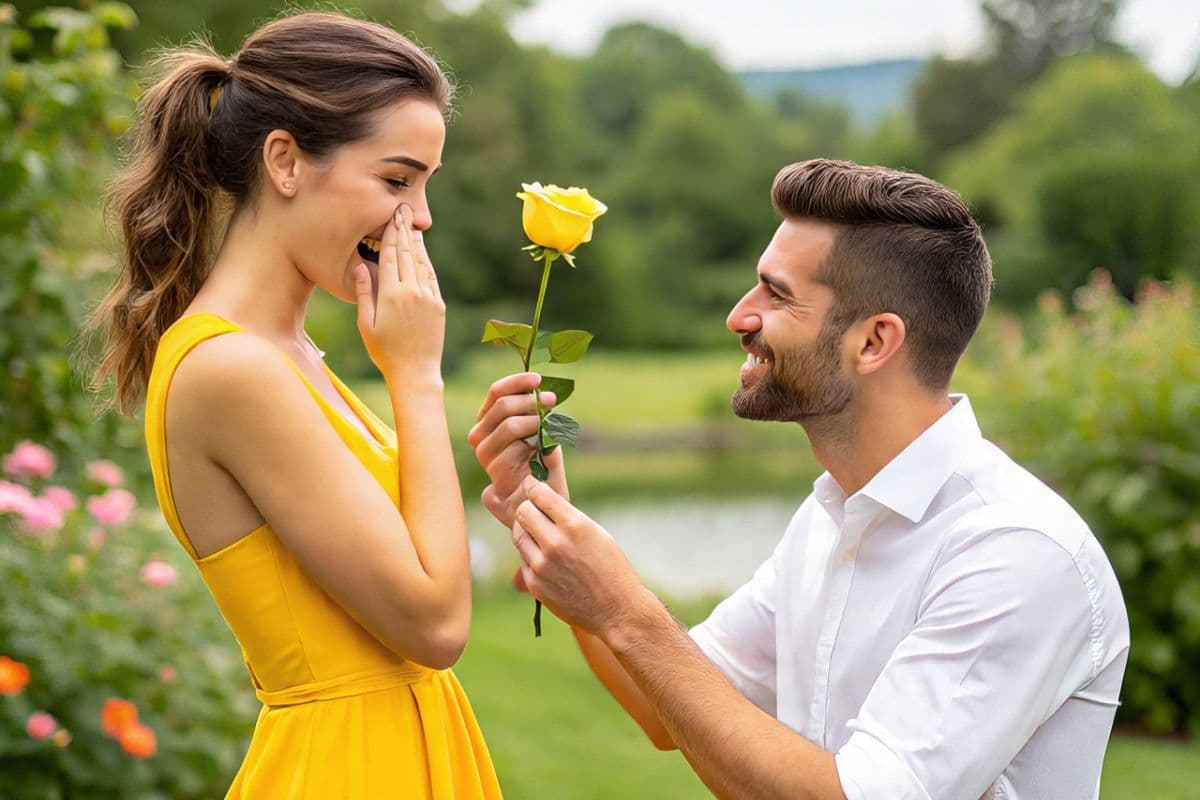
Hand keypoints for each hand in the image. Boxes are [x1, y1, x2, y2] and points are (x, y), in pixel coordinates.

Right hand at [355, 205, 444, 383]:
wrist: (415, 372)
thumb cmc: (384, 352)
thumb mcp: (366, 324)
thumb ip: (363, 293)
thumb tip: (361, 267)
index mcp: (391, 295)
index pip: (391, 256)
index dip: (390, 234)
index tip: (391, 216)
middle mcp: (412, 291)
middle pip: (407, 253)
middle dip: (404, 230)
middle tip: (402, 209)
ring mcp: (428, 297)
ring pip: (422, 262)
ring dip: (416, 242)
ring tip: (411, 224)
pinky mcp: (438, 304)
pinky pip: (431, 277)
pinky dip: (426, 261)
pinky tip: (422, 252)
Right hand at [468, 372, 567, 526]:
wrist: (540, 499)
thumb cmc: (541, 463)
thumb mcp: (540, 431)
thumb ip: (535, 410)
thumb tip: (540, 387)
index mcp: (489, 420)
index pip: (495, 393)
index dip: (516, 382)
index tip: (537, 379)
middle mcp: (481, 434)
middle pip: (502, 405)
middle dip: (529, 400)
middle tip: (551, 400)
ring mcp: (485, 452)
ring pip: (509, 424)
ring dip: (533, 421)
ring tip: (546, 426)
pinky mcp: (493, 469)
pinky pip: (516, 447)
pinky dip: (533, 443)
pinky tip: (540, 449)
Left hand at [511, 477, 646, 637]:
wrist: (617, 610)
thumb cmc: (612, 569)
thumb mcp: (596, 533)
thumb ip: (569, 518)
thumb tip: (545, 504)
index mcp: (575, 525)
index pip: (540, 495)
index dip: (533, 487)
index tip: (531, 485)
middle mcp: (555, 542)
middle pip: (523, 512)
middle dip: (527, 508)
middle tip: (533, 510)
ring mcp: (542, 565)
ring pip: (518, 535)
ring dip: (526, 531)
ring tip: (539, 534)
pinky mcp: (535, 583)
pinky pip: (524, 560)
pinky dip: (531, 555)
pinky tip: (546, 559)